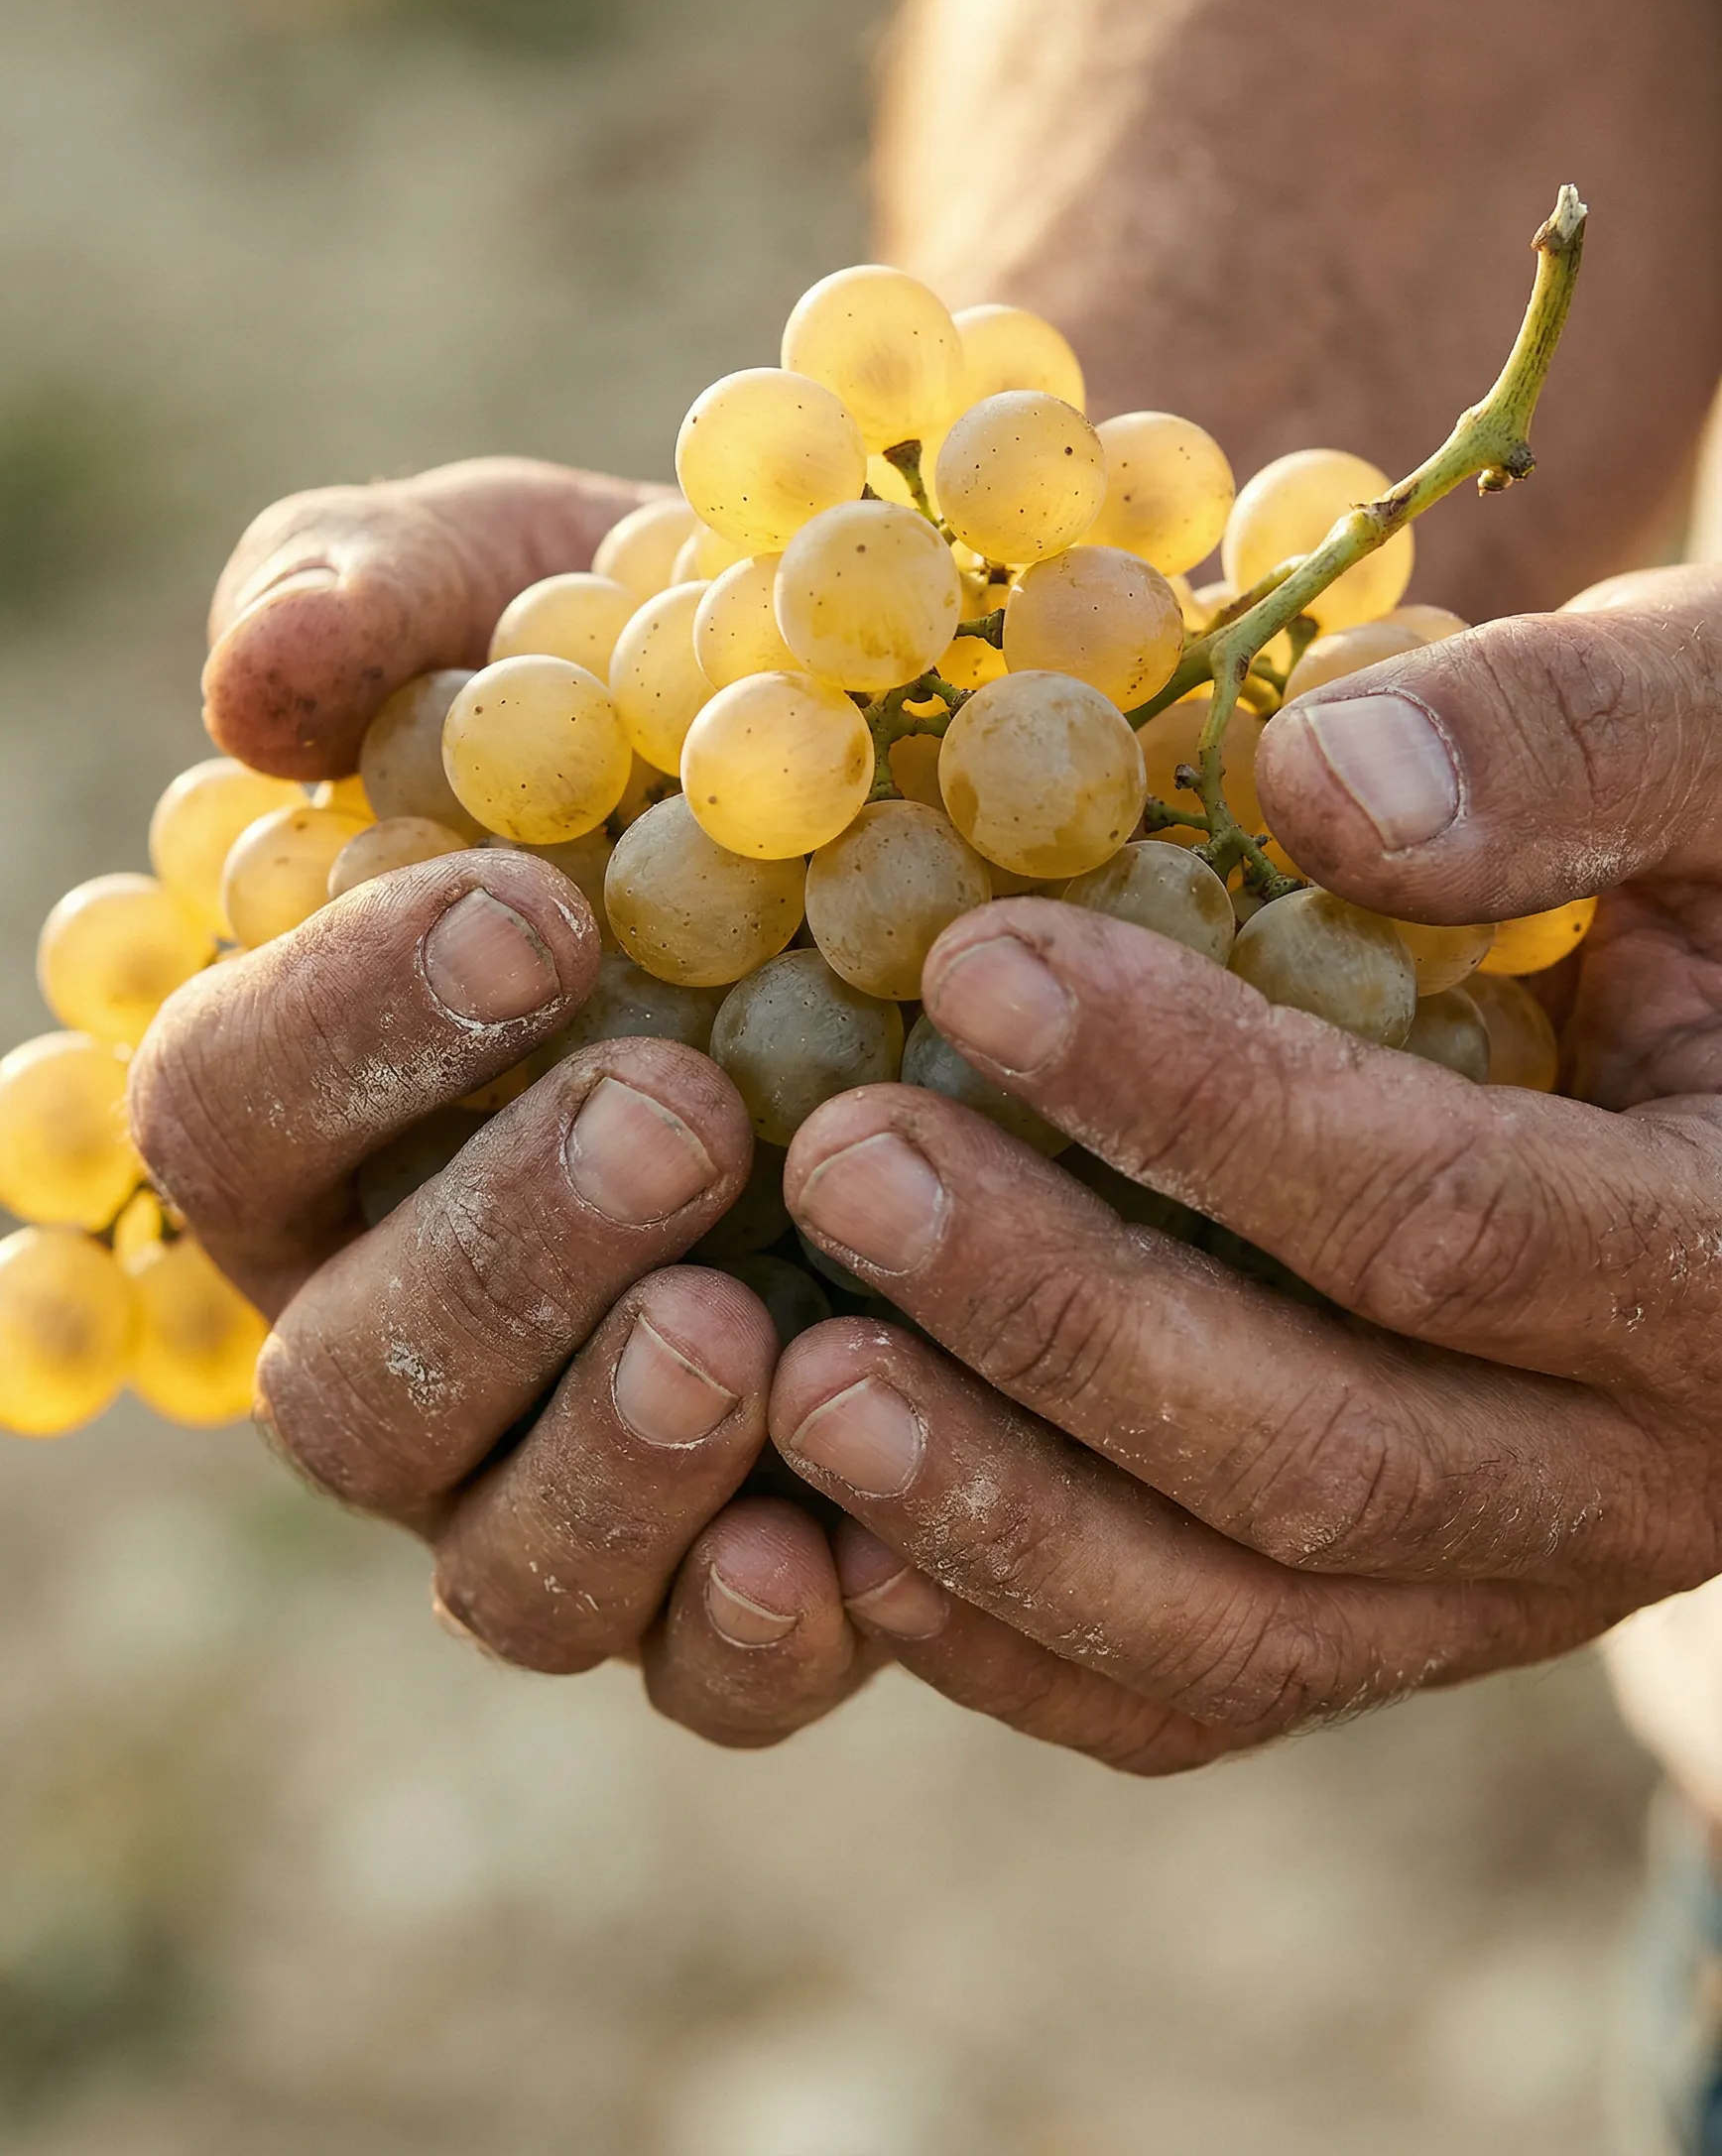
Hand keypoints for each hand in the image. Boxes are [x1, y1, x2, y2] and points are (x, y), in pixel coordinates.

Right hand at [138, 460, 868, 1744]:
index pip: (231, 1105)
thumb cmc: (698, 724)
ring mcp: (559, 1474)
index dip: (350, 1030)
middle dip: (499, 1252)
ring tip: (740, 1329)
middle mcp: (404, 1324)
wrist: (944, 866)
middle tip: (673, 1116)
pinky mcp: (731, 1577)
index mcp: (321, 1119)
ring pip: (503, 1568)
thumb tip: (262, 686)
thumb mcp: (554, 601)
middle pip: (350, 1375)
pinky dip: (755, 1638)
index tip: (534, 917)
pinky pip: (700, 1676)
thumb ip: (381, 597)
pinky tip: (853, 1552)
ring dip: (606, 1466)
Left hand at [762, 565, 1721, 1771]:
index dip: (1201, 1105)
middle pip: (1316, 1456)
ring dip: (1003, 1519)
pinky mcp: (1403, 1618)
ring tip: (798, 1380)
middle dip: (1057, 1318)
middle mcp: (1643, 1479)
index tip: (978, 966)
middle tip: (842, 1166)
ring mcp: (1511, 1580)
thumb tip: (1320, 790)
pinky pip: (1211, 1689)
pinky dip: (1025, 1643)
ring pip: (1246, 1626)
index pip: (1447, 1220)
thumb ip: (1581, 743)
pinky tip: (848, 1543)